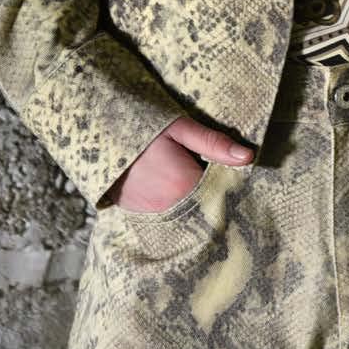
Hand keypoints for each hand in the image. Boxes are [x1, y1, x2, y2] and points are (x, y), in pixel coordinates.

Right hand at [106, 117, 252, 212]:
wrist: (99, 137)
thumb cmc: (142, 129)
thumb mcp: (179, 128)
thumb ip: (213, 143)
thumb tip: (248, 156)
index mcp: (184, 184)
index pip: (223, 196)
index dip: (233, 189)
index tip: (242, 185)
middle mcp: (170, 207)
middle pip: (206, 210)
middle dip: (217, 200)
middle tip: (222, 187)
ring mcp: (154, 216)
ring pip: (189, 217)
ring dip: (199, 207)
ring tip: (200, 191)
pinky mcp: (142, 218)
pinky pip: (171, 220)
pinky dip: (181, 212)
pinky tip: (181, 198)